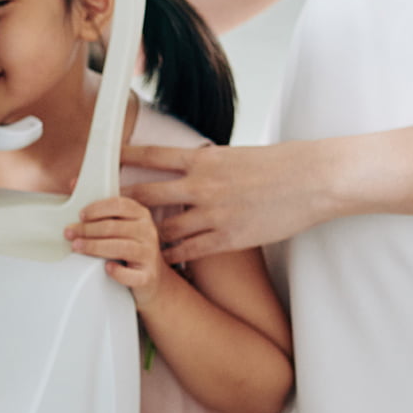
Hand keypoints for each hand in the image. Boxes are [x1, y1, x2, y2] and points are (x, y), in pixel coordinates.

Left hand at [65, 196, 171, 306]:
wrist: (151, 277)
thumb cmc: (128, 245)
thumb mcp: (118, 224)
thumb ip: (97, 206)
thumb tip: (73, 183)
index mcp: (140, 214)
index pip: (120, 205)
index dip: (98, 208)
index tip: (81, 215)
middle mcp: (148, 231)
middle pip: (115, 227)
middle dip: (88, 229)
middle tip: (69, 233)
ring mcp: (149, 254)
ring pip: (122, 248)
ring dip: (95, 247)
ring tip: (77, 247)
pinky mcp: (147, 276)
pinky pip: (132, 275)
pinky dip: (118, 272)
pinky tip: (106, 268)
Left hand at [121, 139, 342, 263]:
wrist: (313, 180)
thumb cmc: (279, 164)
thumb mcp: (235, 155)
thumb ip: (207, 163)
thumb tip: (190, 163)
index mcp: (204, 159)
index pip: (152, 156)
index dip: (123, 160)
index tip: (104, 162)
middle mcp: (202, 186)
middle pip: (146, 196)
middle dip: (120, 205)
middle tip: (99, 211)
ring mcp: (213, 214)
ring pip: (164, 229)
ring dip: (144, 236)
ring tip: (126, 241)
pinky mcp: (228, 238)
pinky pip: (189, 251)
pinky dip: (172, 255)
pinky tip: (160, 258)